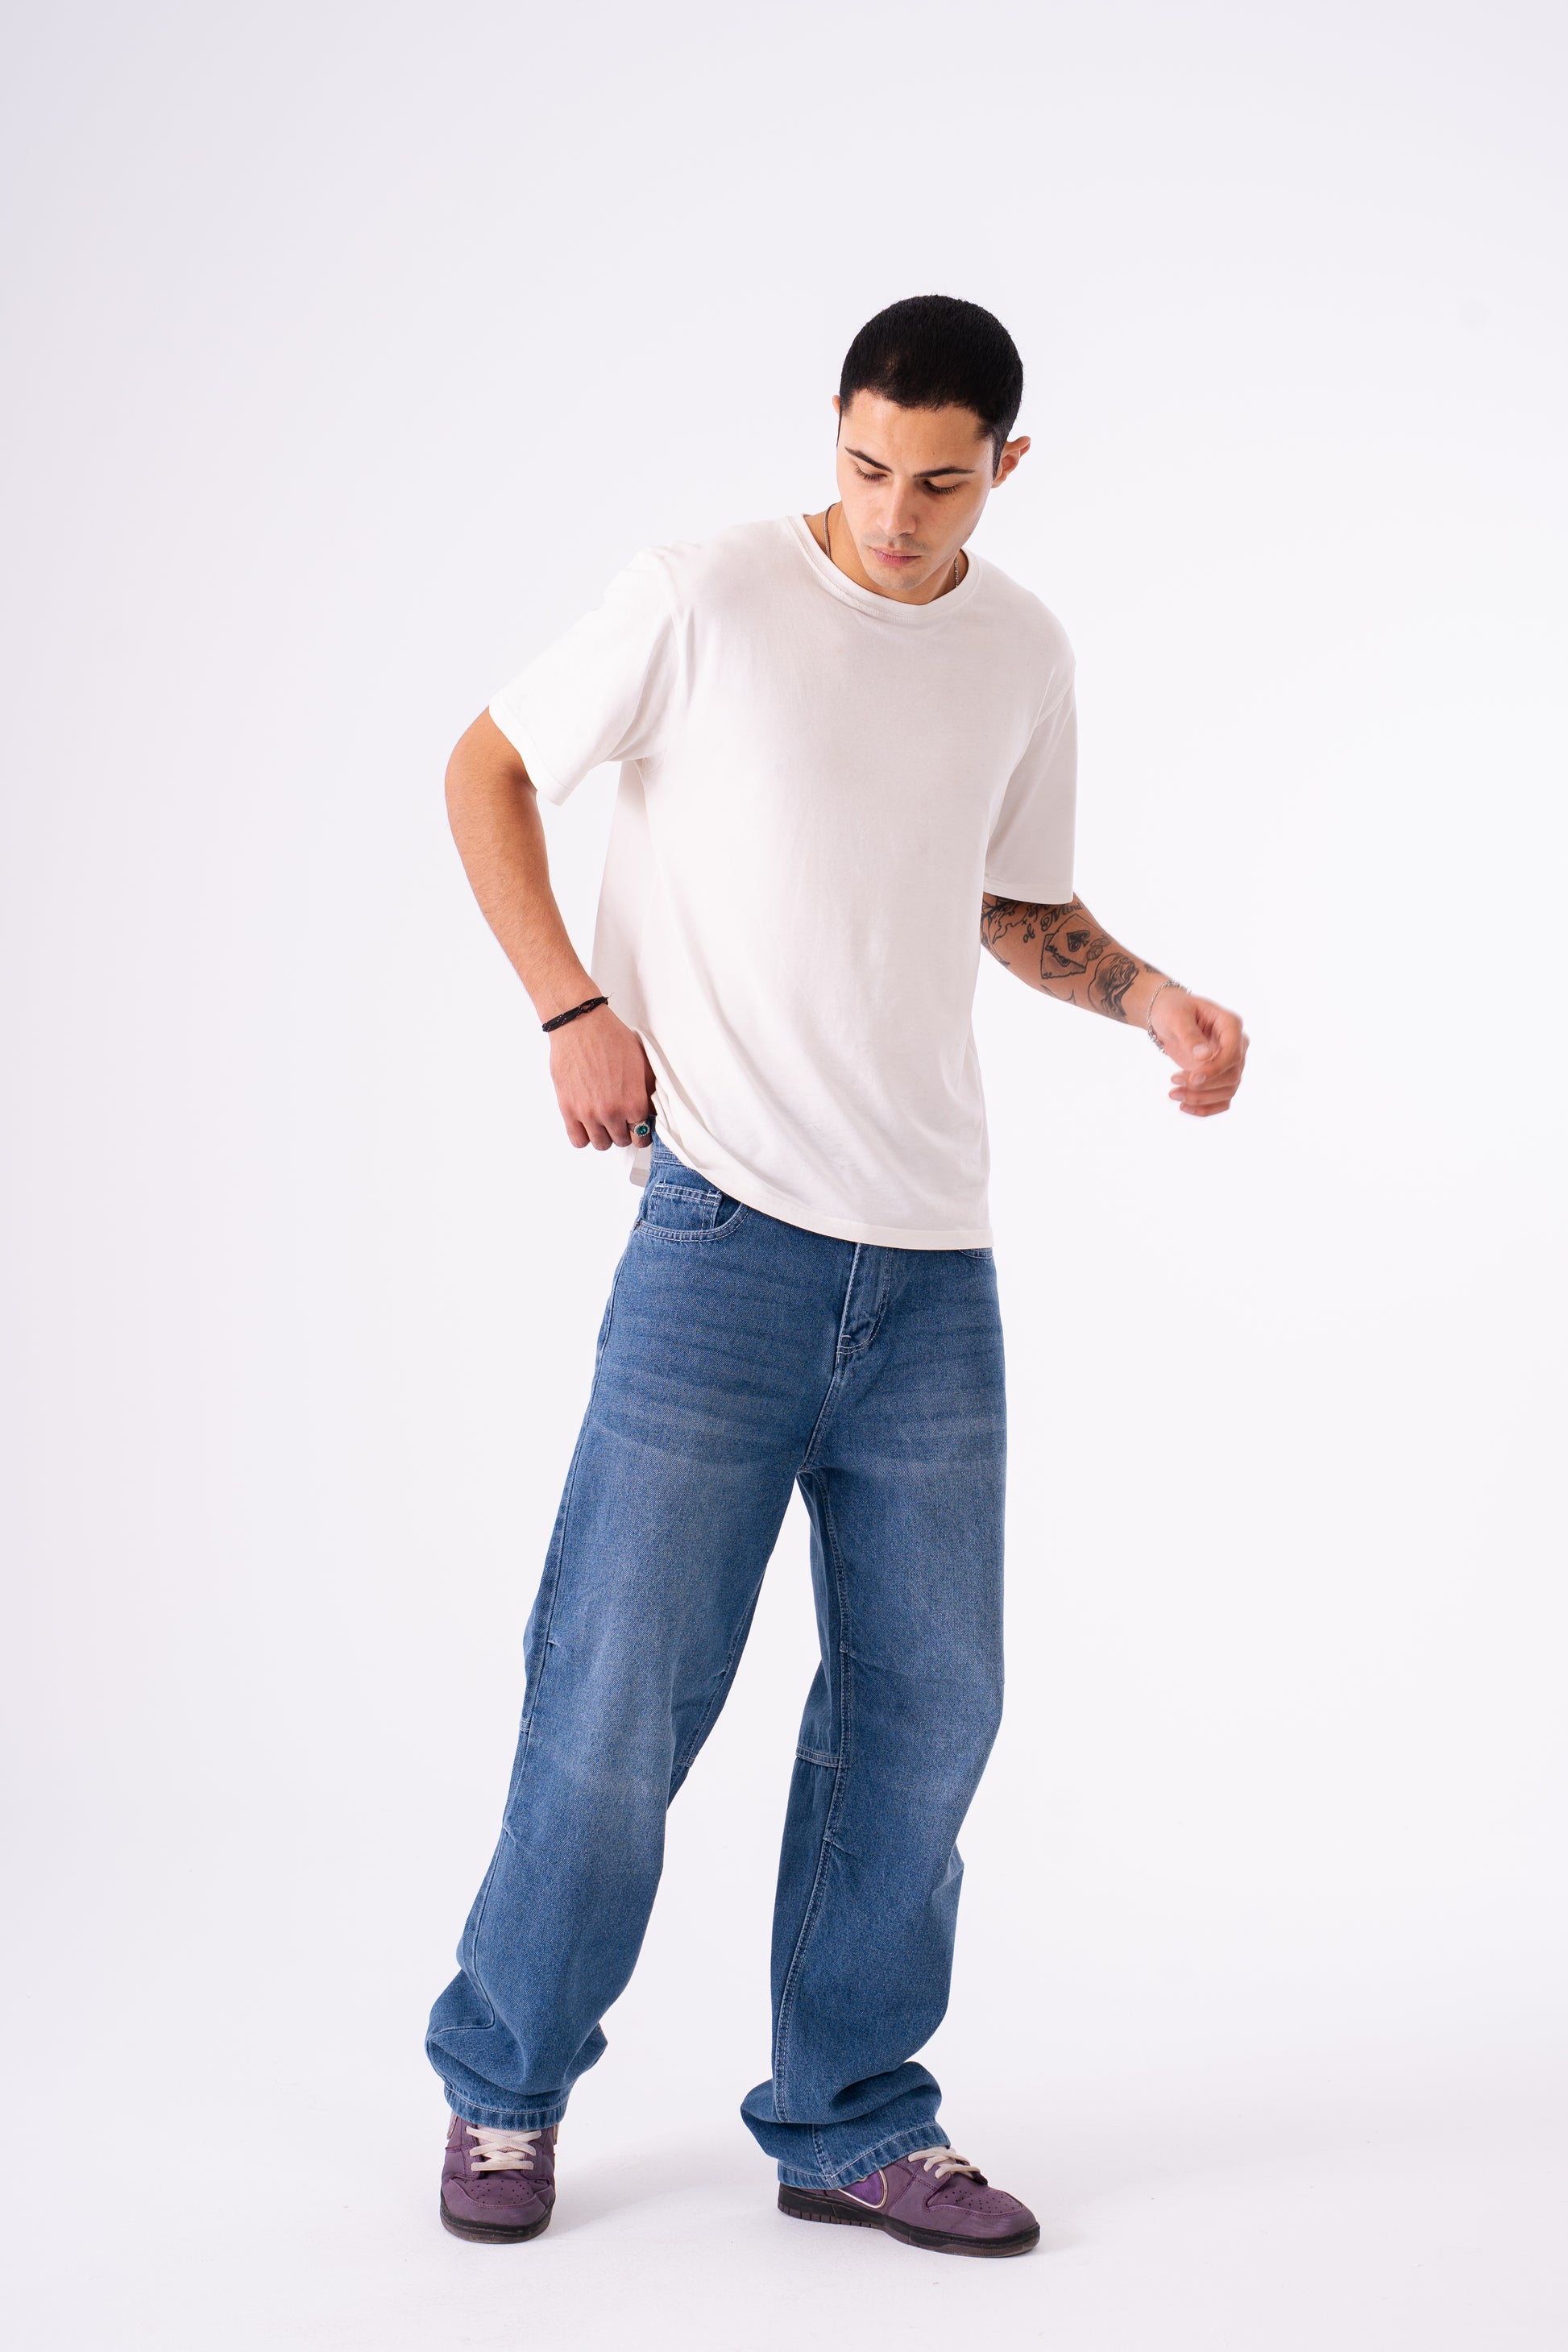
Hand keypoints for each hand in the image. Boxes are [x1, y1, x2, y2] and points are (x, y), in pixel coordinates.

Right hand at [548, 1005, 655, 1148]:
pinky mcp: (568, 1109)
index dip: (642, 1132)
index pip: (642, 1135)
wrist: (581, 1025)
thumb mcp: (641, 1062)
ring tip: (605, 1122)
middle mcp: (612, 1112)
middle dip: (625, 1132)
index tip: (638, 1127)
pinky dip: (584, 1137)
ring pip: (601, 1144)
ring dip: (605, 1136)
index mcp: (633, 1102)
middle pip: (622, 1141)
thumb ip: (648, 1090)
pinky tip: (588, 1125)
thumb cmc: (610, 1037)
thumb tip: (650, 1109)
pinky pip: (577, 1140)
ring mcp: (588, 1113)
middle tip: (622, 1120)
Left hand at [1150, 988, 1248, 1115]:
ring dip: (1201, 1098)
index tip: (1192, 1078)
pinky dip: (1206, 1108)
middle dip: (1203, 1086)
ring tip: (1173, 1094)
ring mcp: (1230, 1062)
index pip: (1234, 1052)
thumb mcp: (1176, 1017)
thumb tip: (1204, 1056)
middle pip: (1232, 1075)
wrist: (1167, 1017)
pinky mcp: (1220, 1076)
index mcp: (1230, 1025)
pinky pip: (1223, 1099)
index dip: (1215, 1069)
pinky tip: (1184, 1108)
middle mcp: (1236, 1044)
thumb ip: (1190, 1035)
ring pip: (1228, 1090)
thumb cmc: (1172, 1010)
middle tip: (1173, 1082)